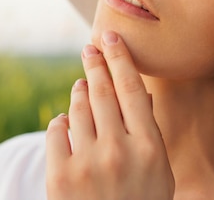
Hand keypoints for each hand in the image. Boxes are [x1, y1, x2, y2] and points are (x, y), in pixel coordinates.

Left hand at [46, 30, 174, 199]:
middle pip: (102, 92)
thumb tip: (140, 92)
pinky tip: (67, 122)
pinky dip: (61, 122)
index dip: (120, 58)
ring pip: (78, 108)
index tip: (110, 37)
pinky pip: (56, 131)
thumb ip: (148, 132)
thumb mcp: (157, 173)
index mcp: (149, 148)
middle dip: (95, 64)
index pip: (132, 89)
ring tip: (81, 85)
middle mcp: (119, 152)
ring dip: (78, 92)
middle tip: (90, 48)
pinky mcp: (60, 176)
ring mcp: (88, 164)